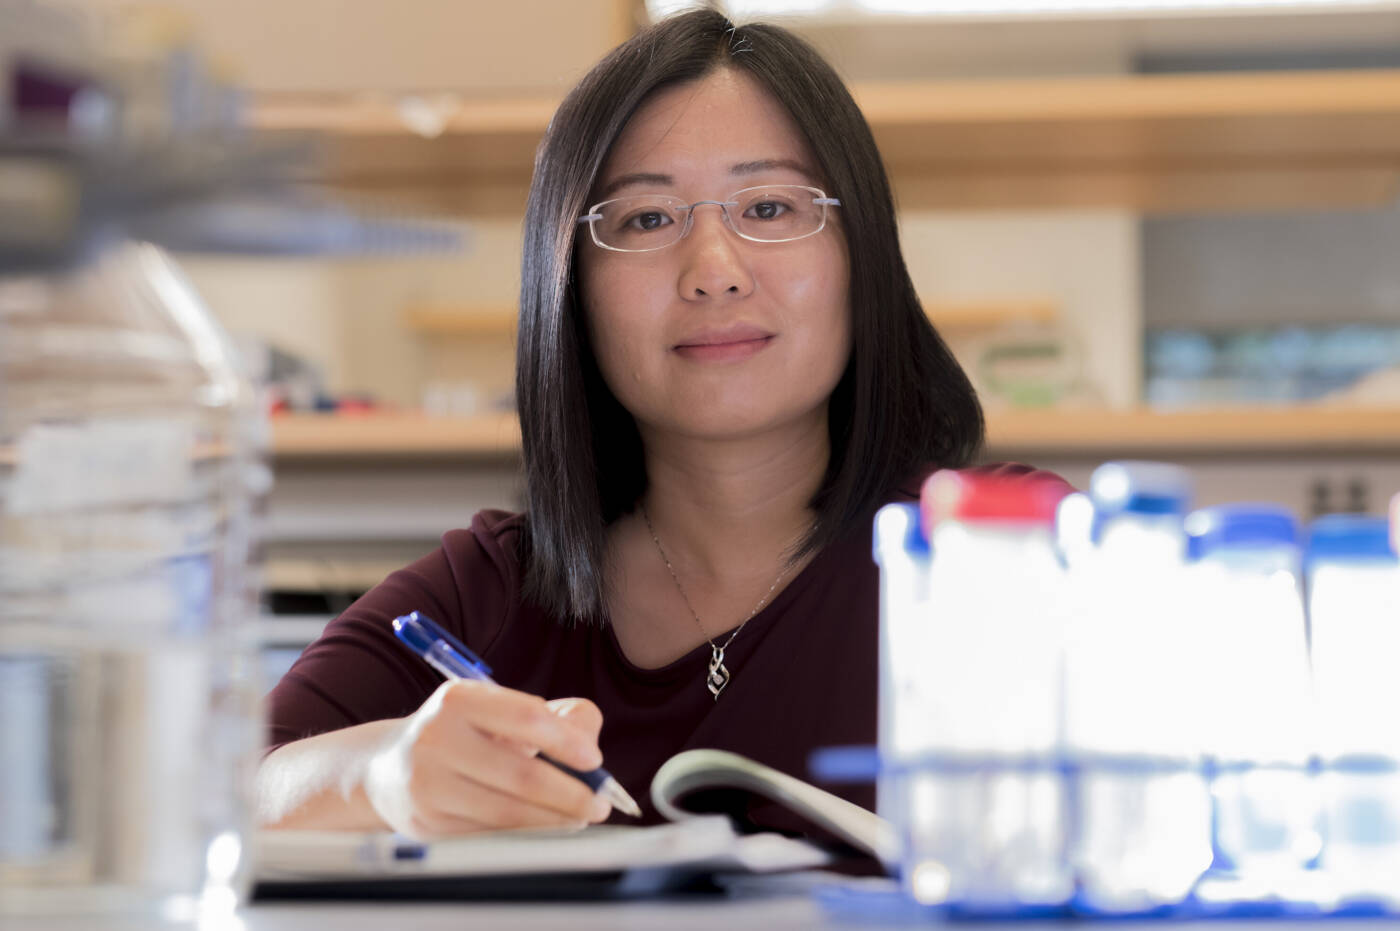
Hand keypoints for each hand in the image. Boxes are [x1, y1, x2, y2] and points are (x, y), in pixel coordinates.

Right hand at [363, 680, 611, 837]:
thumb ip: (555, 717)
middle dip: (571, 794)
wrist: (386, 769)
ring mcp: (428, 785)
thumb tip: (590, 742)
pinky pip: (489, 835)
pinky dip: (525, 836)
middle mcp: (437, 738)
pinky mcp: (426, 824)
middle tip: (599, 805)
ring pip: (507, 812)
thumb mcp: (499, 711)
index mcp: (459, 699)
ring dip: (554, 821)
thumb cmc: (462, 736)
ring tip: (580, 819)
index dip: (567, 742)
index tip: (595, 761)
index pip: (526, 718)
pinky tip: (545, 831)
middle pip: (521, 774)